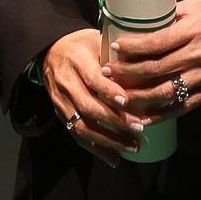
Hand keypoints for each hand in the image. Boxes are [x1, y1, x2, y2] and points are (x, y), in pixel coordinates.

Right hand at [42, 28, 148, 166]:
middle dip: (115, 121)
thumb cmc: (81, 45)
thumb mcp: (97, 41)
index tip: (129, 103)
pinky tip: (114, 158)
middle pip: (88, 105)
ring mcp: (60, 98)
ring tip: (132, 146)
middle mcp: (65, 81)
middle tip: (139, 128)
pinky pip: (75, 133)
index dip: (110, 92)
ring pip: (80, 124)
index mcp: (76, 60)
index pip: (93, 79)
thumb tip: (150, 73)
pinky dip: (95, 148)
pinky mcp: (59, 111)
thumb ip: (118, 57)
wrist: (50, 49)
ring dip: (107, 140)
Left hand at [105, 0, 200, 118]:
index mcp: (192, 32)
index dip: (133, 47)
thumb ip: (168, 14)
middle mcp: (197, 56)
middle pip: (157, 69)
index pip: (157, 42)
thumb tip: (135, 16)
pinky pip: (181, 107)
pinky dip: (160, 115)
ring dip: (139, 97)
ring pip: (166, 92)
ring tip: (117, 97)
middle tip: (106, 73)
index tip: (115, 48)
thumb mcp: (194, 7)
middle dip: (127, 73)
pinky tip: (140, 117)